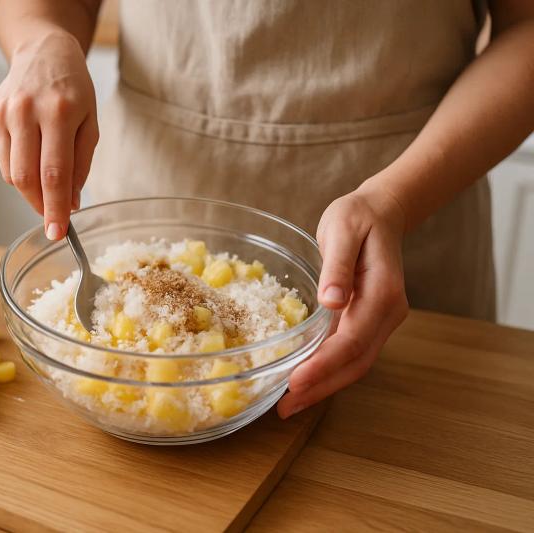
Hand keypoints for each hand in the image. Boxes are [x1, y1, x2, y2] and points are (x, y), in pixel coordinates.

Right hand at [0, 30, 98, 239]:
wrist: (43, 52)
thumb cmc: (72, 89)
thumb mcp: (90, 123)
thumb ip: (81, 166)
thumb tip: (71, 204)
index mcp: (57, 112)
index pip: (54, 173)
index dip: (55, 208)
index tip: (57, 232)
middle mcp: (24, 111)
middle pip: (26, 178)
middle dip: (40, 205)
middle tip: (52, 217)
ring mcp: (1, 113)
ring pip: (10, 173)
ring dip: (29, 186)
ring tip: (45, 169)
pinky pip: (1, 159)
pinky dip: (17, 166)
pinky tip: (29, 147)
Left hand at [277, 179, 409, 417]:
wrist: (381, 212)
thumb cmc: (357, 217)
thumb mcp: (342, 230)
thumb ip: (337, 267)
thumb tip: (330, 301)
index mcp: (382, 294)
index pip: (352, 339)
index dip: (323, 364)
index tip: (295, 382)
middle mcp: (387, 313)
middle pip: (356, 362)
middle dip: (321, 388)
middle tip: (285, 409)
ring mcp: (381, 320)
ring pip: (355, 364)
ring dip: (324, 386)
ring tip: (289, 405)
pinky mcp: (368, 320)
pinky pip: (350, 353)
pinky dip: (327, 371)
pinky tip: (303, 381)